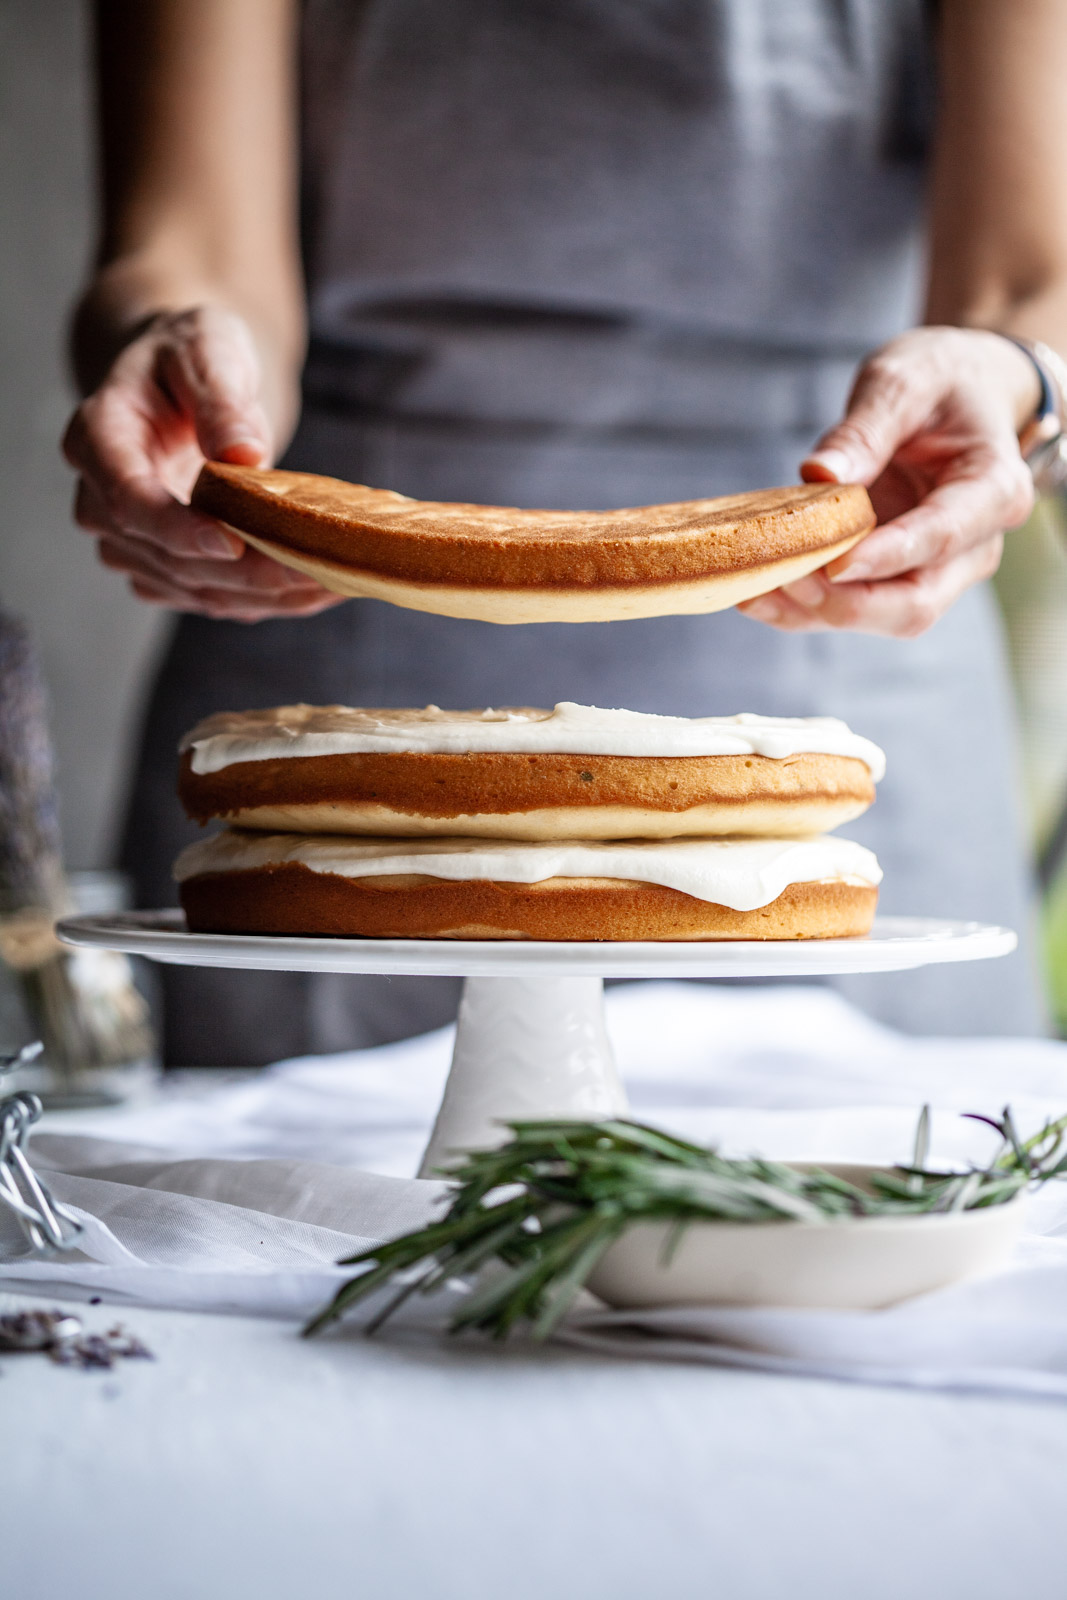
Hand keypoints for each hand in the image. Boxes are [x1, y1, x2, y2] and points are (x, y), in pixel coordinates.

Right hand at [62, 306, 341, 621]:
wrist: (180, 383)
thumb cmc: (192, 356)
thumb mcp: (207, 350)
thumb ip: (221, 400)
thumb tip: (244, 453)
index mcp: (96, 438)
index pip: (127, 498)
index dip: (177, 528)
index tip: (231, 543)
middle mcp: (99, 501)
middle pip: (167, 558)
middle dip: (245, 573)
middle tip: (319, 569)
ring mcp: (129, 543)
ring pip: (194, 589)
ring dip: (264, 595)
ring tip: (336, 583)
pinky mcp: (163, 570)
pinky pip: (212, 597)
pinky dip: (266, 599)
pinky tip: (318, 590)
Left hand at [737, 326, 1037, 636]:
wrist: (961, 393)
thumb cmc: (941, 381)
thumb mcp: (905, 380)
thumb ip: (866, 428)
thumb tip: (820, 473)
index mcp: (994, 489)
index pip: (941, 536)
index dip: (887, 556)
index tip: (833, 564)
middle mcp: (975, 544)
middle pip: (916, 602)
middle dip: (847, 603)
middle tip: (784, 577)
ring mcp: (941, 568)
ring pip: (885, 617)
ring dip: (819, 612)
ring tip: (754, 588)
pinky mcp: (901, 576)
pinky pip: (857, 608)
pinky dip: (806, 609)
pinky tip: (757, 595)